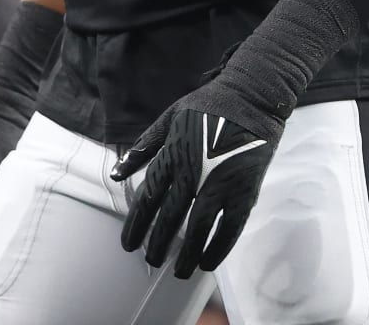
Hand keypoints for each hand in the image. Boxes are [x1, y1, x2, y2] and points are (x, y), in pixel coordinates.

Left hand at [110, 91, 283, 277]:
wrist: (251, 97)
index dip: (136, 226)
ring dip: (187, 254)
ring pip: (198, 229)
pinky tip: (208, 262)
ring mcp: (219, 184)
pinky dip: (218, 249)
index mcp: (172, 156)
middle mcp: (192, 173)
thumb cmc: (208, 105)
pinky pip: (229, 228)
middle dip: (157, 245)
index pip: (147, 199)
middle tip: (152, 261)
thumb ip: (143, 147)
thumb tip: (116, 173)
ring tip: (180, 271)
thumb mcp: (168, 118)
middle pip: (169, 219)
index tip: (128, 246)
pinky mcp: (244, 191)